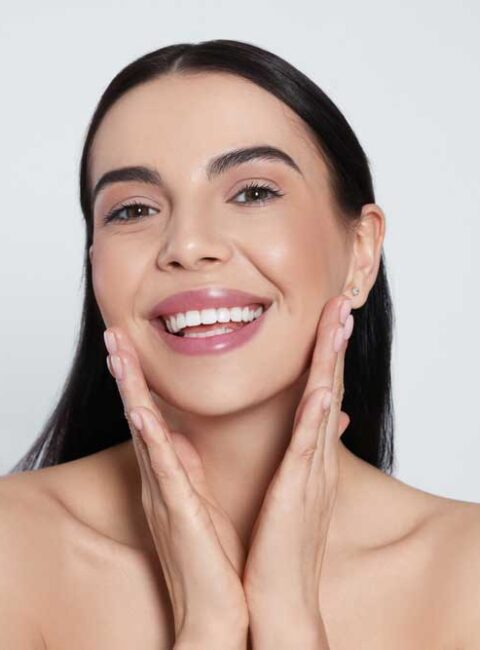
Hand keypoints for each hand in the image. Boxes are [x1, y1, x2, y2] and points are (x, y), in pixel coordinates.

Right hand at [103, 328, 248, 646]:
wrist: (215, 611)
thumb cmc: (213, 557)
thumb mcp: (201, 501)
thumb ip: (191, 469)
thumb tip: (186, 439)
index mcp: (171, 476)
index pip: (151, 419)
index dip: (139, 382)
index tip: (131, 347)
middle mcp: (160, 480)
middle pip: (139, 416)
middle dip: (126, 375)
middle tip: (113, 335)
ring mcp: (164, 494)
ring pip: (143, 433)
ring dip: (130, 392)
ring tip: (118, 354)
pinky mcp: (177, 512)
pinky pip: (163, 470)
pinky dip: (152, 439)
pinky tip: (141, 412)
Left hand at [242, 294, 352, 647]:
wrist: (279, 599)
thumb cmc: (278, 548)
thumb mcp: (287, 495)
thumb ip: (293, 460)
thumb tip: (296, 434)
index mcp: (308, 458)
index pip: (319, 397)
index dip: (324, 358)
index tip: (326, 323)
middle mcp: (316, 458)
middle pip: (329, 389)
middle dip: (334, 346)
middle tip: (341, 304)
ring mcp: (312, 472)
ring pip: (325, 404)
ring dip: (332, 361)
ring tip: (339, 321)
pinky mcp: (300, 490)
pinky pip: (310, 443)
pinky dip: (319, 410)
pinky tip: (324, 382)